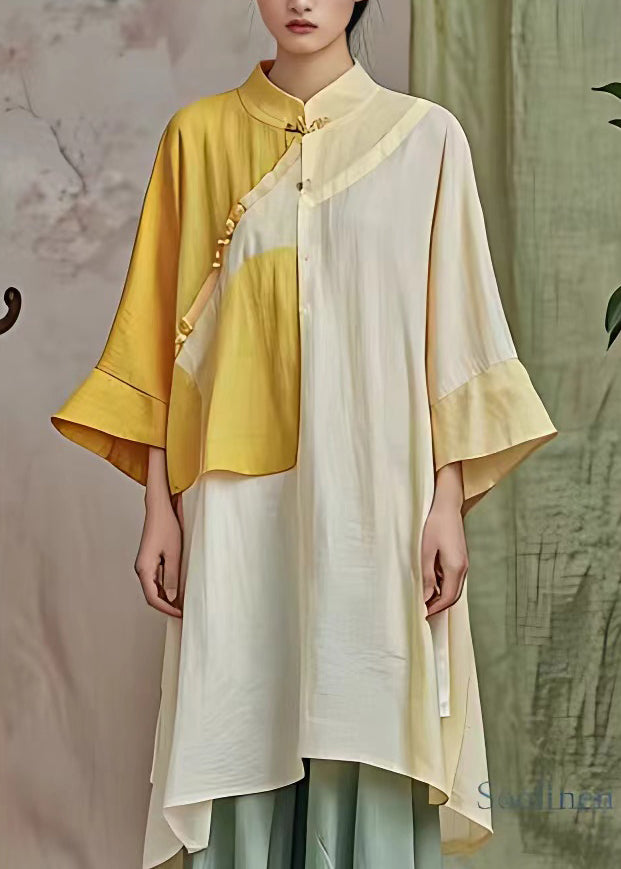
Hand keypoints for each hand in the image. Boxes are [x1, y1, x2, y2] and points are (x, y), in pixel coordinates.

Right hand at [134, 496, 183, 617]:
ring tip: (182, 601)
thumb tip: (170, 598)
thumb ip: (171, 576)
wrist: (159, 508)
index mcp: (144, 568)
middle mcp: (141, 568)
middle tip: (183, 611)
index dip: (166, 609)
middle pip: (151, 594)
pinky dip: (165, 586)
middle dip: (166, 605)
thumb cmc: (166, 526)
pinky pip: (156, 578)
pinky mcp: (149, 559)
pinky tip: (177, 587)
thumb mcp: (173, 554)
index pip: (152, 598)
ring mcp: (144, 564)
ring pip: (154, 587)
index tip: (180, 614)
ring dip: (166, 596)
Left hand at [421, 497, 468, 617]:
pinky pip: (454, 578)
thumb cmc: (435, 526)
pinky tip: (431, 583)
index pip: (448, 597)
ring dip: (441, 596)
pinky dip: (444, 585)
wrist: (447, 507)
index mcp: (455, 567)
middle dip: (439, 605)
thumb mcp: (426, 552)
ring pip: (454, 588)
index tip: (423, 614)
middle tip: (423, 610)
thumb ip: (427, 576)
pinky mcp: (461, 559)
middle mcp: (463, 568)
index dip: (436, 608)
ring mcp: (464, 563)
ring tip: (424, 598)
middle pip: (454, 596)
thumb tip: (426, 597)